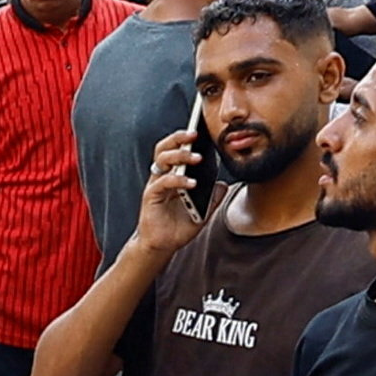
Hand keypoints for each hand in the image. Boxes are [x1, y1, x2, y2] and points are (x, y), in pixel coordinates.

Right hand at [134, 124, 208, 256]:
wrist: (163, 246)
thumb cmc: (178, 227)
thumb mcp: (202, 212)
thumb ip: (212, 199)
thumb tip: (224, 185)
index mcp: (173, 175)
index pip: (176, 149)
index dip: (184, 138)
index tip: (200, 130)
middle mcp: (162, 176)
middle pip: (165, 148)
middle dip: (179, 138)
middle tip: (194, 135)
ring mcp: (156, 185)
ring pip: (162, 160)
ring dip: (180, 156)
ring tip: (196, 157)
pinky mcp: (151, 197)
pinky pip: (163, 183)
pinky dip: (178, 180)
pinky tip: (191, 183)